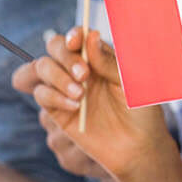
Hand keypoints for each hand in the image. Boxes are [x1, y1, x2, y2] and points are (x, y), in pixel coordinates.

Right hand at [32, 26, 172, 181]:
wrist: (136, 146)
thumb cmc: (140, 110)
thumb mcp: (130, 82)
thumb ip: (108, 61)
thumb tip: (90, 36)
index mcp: (99, 56)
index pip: (78, 36)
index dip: (73, 35)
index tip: (76, 41)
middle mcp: (79, 68)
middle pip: (54, 47)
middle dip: (64, 56)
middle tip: (84, 74)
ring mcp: (65, 87)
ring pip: (42, 67)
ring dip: (57, 76)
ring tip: (80, 93)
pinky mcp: (56, 109)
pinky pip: (42, 93)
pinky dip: (54, 96)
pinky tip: (75, 106)